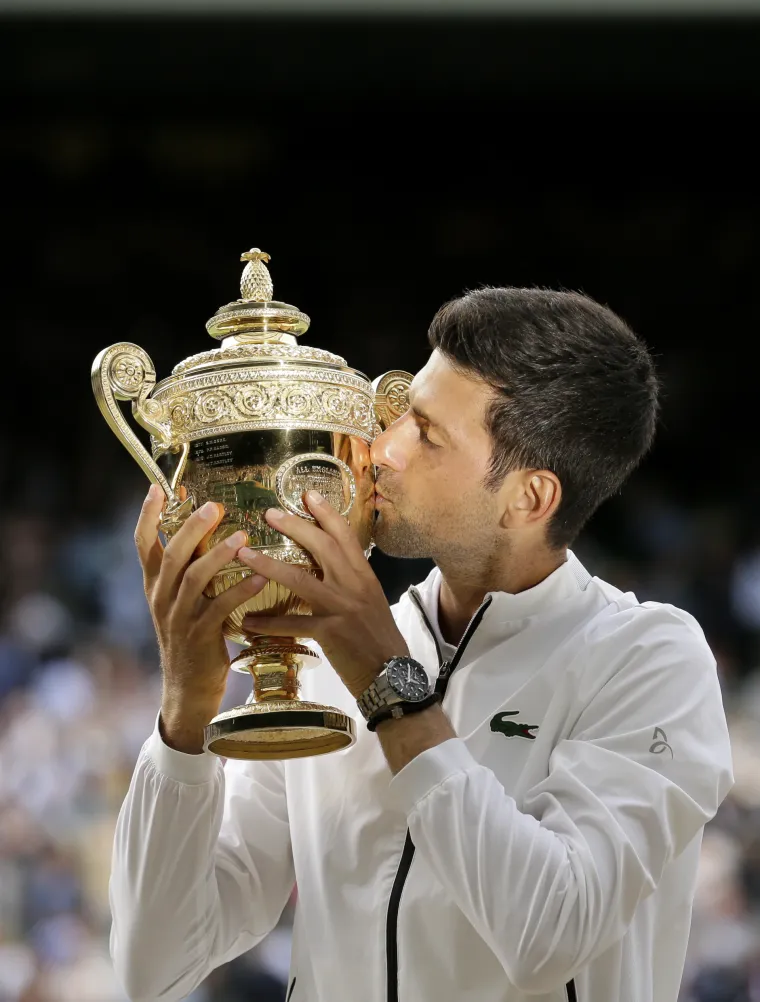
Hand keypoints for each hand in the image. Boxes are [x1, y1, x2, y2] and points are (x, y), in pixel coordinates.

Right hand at [135, 484, 266, 747]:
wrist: (187, 690)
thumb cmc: (191, 638)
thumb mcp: (180, 602)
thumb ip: (188, 570)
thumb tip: (206, 532)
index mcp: (154, 586)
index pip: (143, 544)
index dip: (148, 516)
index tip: (157, 488)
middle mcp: (161, 598)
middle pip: (171, 554)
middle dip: (192, 527)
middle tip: (214, 505)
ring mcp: (178, 618)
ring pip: (193, 579)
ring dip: (218, 555)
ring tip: (242, 537)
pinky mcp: (200, 637)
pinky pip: (220, 608)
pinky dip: (240, 591)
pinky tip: (260, 576)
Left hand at [238, 491, 408, 698]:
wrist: (394, 675)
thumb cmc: (381, 640)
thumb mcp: (372, 603)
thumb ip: (353, 583)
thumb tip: (335, 568)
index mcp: (364, 576)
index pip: (345, 536)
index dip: (326, 513)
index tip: (308, 495)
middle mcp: (354, 586)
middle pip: (322, 547)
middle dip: (295, 526)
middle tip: (270, 513)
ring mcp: (342, 608)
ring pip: (301, 579)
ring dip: (269, 565)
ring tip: (244, 554)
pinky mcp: (330, 633)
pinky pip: (293, 624)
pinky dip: (269, 623)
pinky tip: (248, 621)